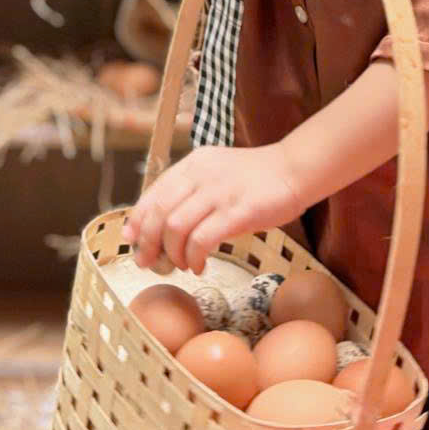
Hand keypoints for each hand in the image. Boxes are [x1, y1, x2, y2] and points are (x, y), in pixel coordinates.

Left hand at [123, 144, 307, 274]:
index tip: (133, 241)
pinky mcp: (239, 211)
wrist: (295, 169)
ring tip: (183, 264)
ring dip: (173, 254)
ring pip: (176, 228)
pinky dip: (194, 258)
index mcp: (194, 164)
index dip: (138, 221)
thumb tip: (153, 223)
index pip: (153, 194)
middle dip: (148, 244)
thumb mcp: (216, 173)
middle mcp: (202, 175)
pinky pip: (202, 240)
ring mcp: (220, 192)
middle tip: (151, 263)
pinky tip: (200, 265)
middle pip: (159, 213)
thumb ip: (188, 191)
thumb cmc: (255, 178)